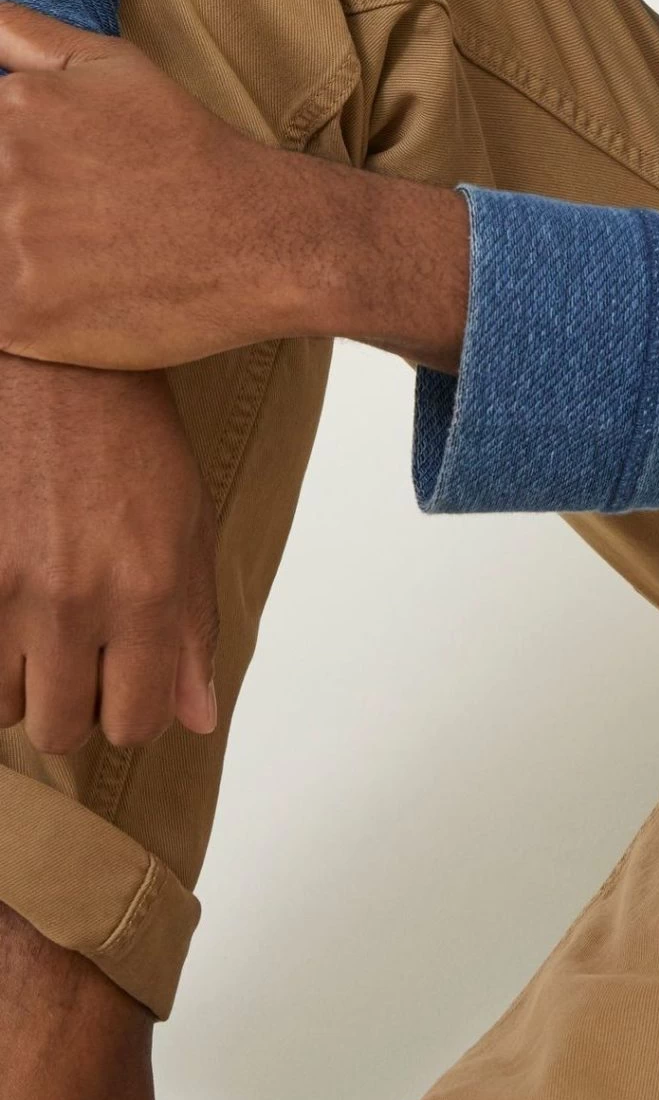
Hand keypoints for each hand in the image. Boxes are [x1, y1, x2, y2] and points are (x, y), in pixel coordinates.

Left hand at [0, 1, 470, 372]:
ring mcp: (7, 246)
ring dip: (12, 255)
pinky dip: (19, 308)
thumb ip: (23, 33)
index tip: (43, 178)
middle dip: (10, 207)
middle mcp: (1, 170)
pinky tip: (63, 294)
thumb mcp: (110, 65)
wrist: (261, 239)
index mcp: (11, 107)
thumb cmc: (185, 149)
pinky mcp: (18, 317)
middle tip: (75, 216)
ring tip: (71, 253)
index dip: (6, 167)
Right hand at [0, 355, 217, 752]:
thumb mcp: (189, 527)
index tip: (126, 683)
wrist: (57, 369)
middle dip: (74, 705)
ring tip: (38, 624)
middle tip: (80, 657)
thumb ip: (193, 630)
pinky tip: (9, 606)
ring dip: (20, 680)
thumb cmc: (130, 439)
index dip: (133, 712)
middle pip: (60, 729)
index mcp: (147, 592)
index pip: (136, 723)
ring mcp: (6, 589)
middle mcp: (74, 600)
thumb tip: (198, 716)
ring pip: (2, 706)